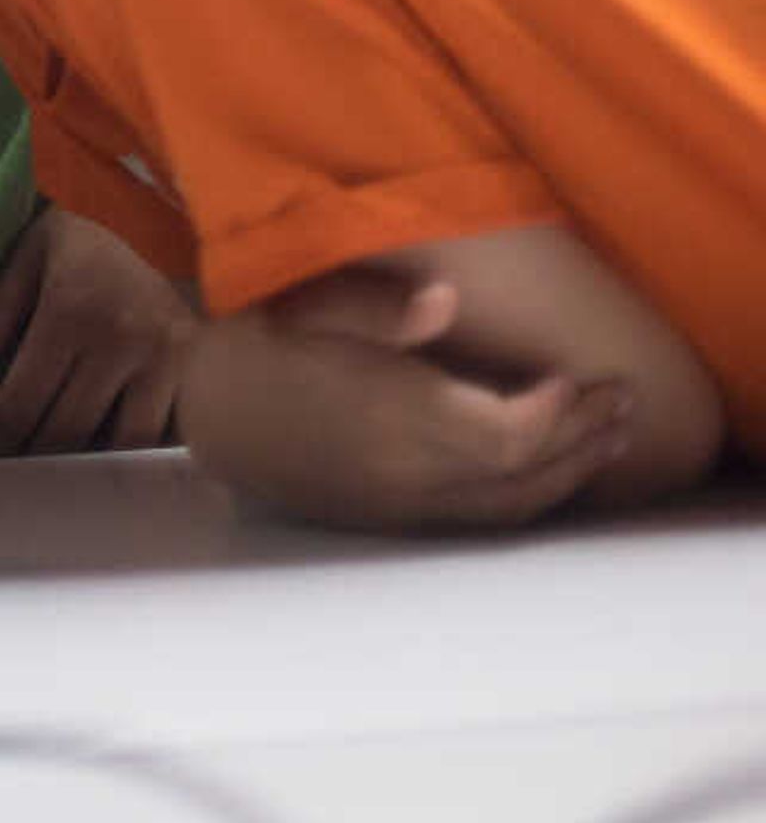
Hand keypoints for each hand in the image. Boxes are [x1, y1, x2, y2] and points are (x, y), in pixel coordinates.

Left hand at [0, 205, 195, 453]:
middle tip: (16, 469)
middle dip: (35, 458)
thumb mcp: (28, 253)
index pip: (23, 402)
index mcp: (69, 311)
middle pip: (67, 431)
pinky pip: (168, 427)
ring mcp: (167, 355)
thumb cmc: (90, 224)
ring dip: (88, 460)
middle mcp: (120, 340)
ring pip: (121, 441)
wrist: (170, 199)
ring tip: (63, 462)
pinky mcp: (199, 362)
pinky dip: (138, 444)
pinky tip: (114, 445)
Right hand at [179, 266, 633, 531]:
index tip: (571, 375)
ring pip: (509, 504)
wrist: (201, 410)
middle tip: (622, 403)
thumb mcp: (295, 304)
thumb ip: (370, 305)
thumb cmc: (251, 347)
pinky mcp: (391, 516)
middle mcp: (404, 473)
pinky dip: (530, 498)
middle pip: (522, 472)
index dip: (553, 411)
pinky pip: (481, 519)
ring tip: (609, 440)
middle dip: (581, 438)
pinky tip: (550, 475)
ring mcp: (399, 503)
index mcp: (387, 419)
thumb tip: (444, 302)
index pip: (504, 434)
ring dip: (568, 474)